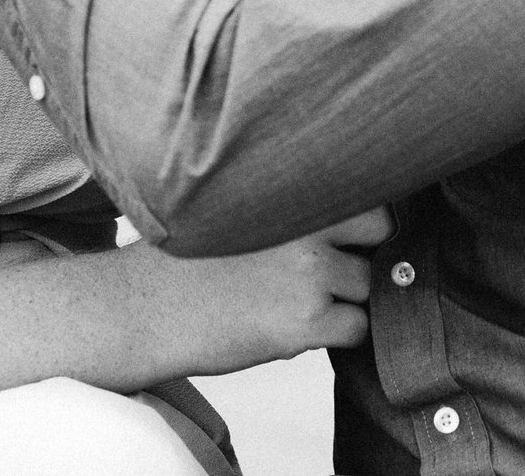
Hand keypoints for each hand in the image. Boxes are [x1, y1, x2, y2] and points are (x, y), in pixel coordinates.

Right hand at [124, 207, 391, 376]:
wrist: (144, 307)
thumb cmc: (185, 259)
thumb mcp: (239, 209)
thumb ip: (290, 208)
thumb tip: (349, 221)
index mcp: (291, 190)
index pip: (365, 192)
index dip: (360, 217)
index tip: (347, 232)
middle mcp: (308, 227)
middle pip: (380, 234)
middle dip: (362, 251)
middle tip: (330, 268)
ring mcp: (310, 275)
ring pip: (368, 287)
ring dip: (346, 296)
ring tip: (300, 301)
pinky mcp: (305, 323)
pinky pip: (357, 329)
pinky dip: (340, 333)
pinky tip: (300, 327)